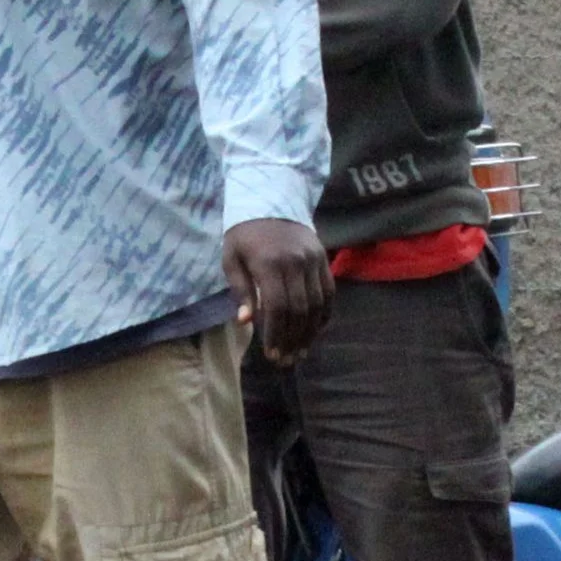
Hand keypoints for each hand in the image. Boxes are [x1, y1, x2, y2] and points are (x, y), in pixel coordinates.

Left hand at [222, 219, 332, 365]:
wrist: (272, 199)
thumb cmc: (245, 233)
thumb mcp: (231, 257)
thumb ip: (241, 289)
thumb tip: (246, 321)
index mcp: (269, 263)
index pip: (277, 307)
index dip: (276, 334)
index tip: (271, 354)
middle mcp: (296, 262)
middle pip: (299, 310)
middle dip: (292, 339)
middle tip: (286, 360)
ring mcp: (313, 260)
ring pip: (318, 305)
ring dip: (310, 333)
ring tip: (300, 352)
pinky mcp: (324, 259)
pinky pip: (329, 293)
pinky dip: (324, 315)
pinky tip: (314, 332)